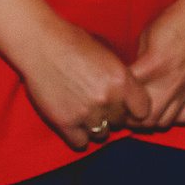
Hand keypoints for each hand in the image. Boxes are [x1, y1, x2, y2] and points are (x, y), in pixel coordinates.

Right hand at [16, 17, 151, 151]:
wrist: (40, 45)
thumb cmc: (73, 42)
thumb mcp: (107, 54)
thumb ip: (120, 78)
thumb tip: (129, 95)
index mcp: (121, 79)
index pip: (143, 110)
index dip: (136, 109)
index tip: (128, 107)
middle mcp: (107, 99)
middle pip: (121, 122)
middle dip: (114, 116)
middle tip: (101, 106)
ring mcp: (86, 113)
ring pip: (102, 134)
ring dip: (96, 126)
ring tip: (85, 112)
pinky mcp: (65, 123)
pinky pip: (80, 142)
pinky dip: (78, 135)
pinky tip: (74, 123)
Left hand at [127, 0, 184, 130]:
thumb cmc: (178, 18)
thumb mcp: (147, 34)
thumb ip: (139, 60)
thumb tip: (132, 76)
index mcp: (152, 66)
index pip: (126, 95)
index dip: (116, 97)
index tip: (112, 94)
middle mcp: (170, 83)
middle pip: (144, 119)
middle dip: (130, 117)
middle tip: (125, 109)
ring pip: (163, 123)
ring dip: (150, 120)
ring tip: (144, 111)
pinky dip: (173, 117)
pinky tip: (167, 107)